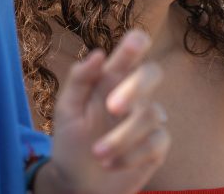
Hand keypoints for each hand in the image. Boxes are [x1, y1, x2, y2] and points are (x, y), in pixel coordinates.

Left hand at [41, 29, 168, 193]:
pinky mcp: (156, 146)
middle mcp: (133, 95)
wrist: (76, 184)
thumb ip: (78, 80)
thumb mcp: (66, 110)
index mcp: (110, 79)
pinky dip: (131, 155)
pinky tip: (110, 164)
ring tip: (97, 155)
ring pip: (151, 115)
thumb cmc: (71, 141)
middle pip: (152, 73)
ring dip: (121, 137)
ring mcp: (147, 120)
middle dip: (135, 87)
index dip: (137, 43)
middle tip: (112, 108)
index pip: (131, 52)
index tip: (134, 43)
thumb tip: (98, 54)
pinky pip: (157, 142)